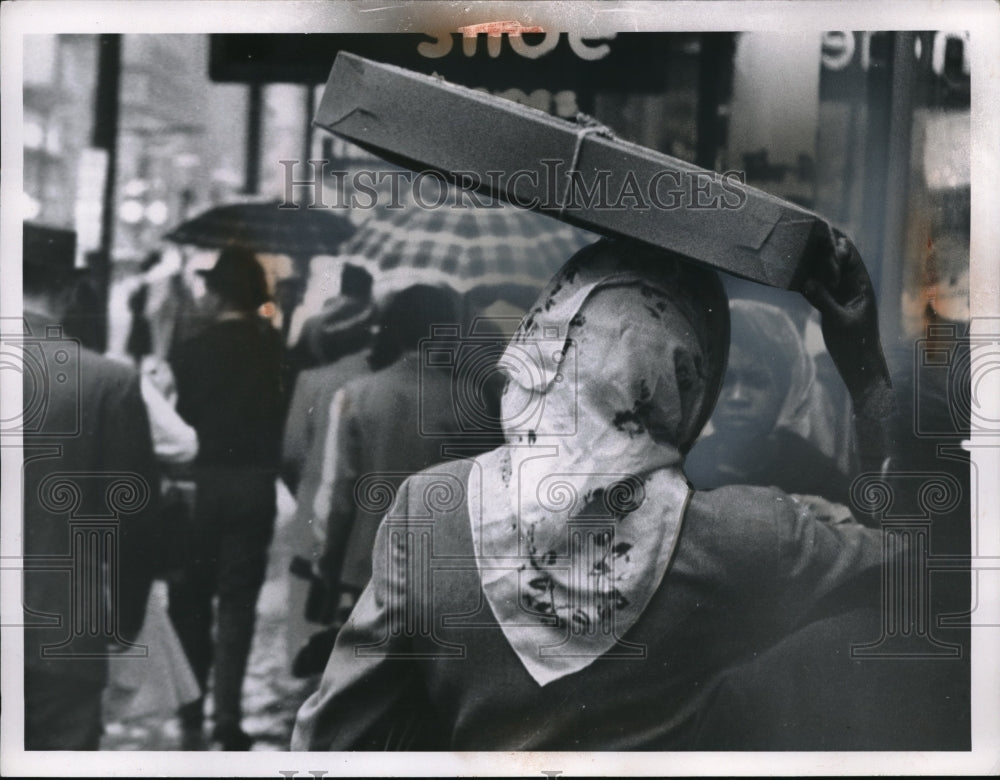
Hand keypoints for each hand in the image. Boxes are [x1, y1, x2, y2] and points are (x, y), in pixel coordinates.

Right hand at [800, 224, 890, 400]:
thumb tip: (805, 281)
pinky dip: (805, 279)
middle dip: (823, 246)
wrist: (860, 367)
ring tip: (793, 248)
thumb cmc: (856, 346)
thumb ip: (823, 300)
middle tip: (804, 231)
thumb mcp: (839, 321)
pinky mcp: (830, 305)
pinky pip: (817, 287)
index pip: (850, 255)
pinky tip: (791, 274)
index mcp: (862, 285)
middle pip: (837, 258)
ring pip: (825, 272)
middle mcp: (851, 286)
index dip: (835, 243)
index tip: (818, 234)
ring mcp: (840, 295)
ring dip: (812, 262)